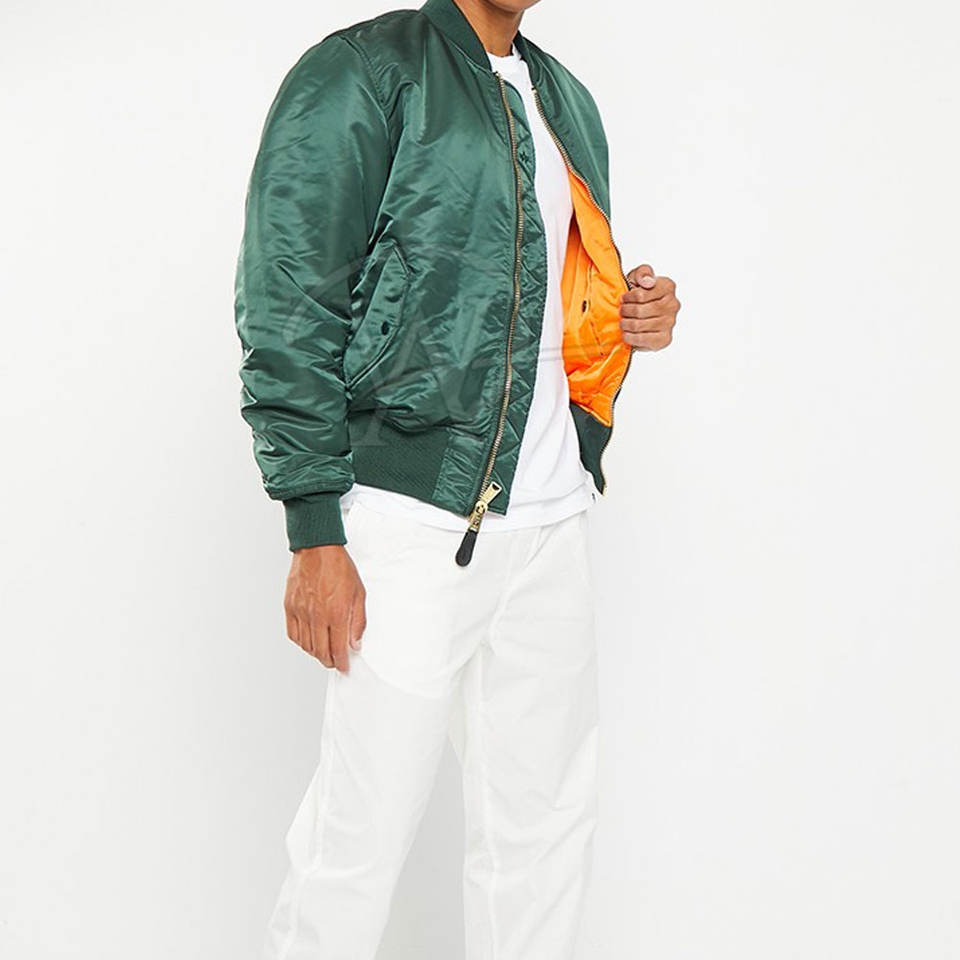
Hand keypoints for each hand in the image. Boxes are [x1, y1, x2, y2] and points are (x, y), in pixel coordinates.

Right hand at [284, 545, 365, 672]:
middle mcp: (317, 615)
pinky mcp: (290, 606)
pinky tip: (308, 641)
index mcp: (337, 613)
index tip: (344, 667)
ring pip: (306, 645)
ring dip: (315, 653)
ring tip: (323, 652)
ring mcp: (301, 612)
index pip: (339, 648)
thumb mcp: (359, 593)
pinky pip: (293, 634)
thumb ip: (358, 621)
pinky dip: (301, 642)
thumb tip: (355, 642)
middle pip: (321, 651)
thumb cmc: (339, 567)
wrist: (317, 549)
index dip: (342, 662)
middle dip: (330, 661)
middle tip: (335, 662)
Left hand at [619, 264, 680, 350]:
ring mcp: (670, 322)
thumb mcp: (637, 277)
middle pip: (639, 311)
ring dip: (625, 324)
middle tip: (622, 312)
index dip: (627, 298)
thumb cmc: (638, 294)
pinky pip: (641, 339)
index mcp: (668, 287)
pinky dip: (630, 337)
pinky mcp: (665, 339)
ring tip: (623, 321)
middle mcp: (673, 305)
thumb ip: (642, 272)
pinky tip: (627, 333)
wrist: (641, 314)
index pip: (640, 295)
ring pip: (638, 325)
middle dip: (625, 312)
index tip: (624, 299)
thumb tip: (647, 282)